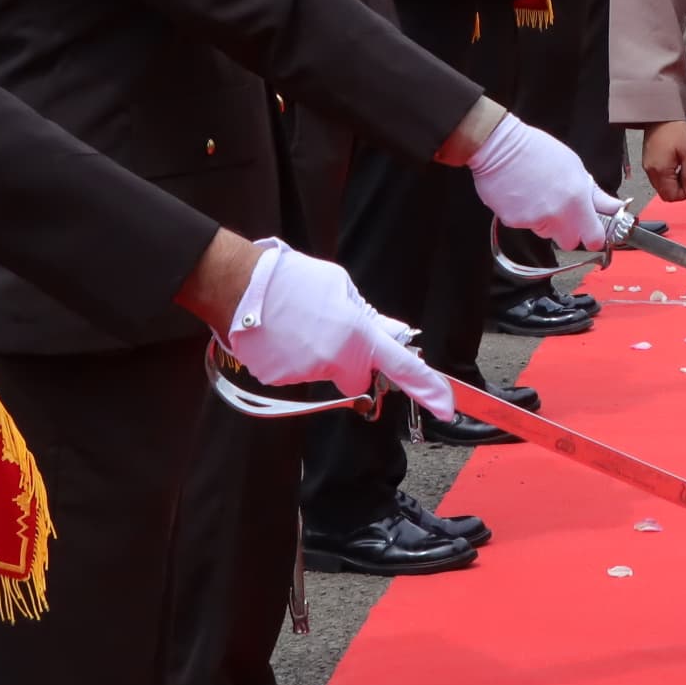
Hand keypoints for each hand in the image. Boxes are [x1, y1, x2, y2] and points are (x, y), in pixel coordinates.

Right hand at [219, 241, 453, 415]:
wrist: (239, 285)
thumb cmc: (293, 279)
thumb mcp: (342, 288)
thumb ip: (367, 318)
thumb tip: (390, 335)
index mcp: (357, 335)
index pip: (400, 366)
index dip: (427, 387)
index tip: (446, 406)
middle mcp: (335, 360)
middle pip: (356, 376)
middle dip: (352, 361)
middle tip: (332, 329)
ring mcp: (305, 374)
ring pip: (324, 372)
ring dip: (319, 354)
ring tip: (298, 323)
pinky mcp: (278, 381)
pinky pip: (297, 374)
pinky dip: (293, 358)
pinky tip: (281, 334)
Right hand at [469, 112, 629, 248]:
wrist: (500, 147)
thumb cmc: (537, 151)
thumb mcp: (575, 166)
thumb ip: (596, 194)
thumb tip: (617, 207)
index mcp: (576, 199)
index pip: (594, 238)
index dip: (595, 237)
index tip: (593, 231)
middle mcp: (556, 214)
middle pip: (570, 242)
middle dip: (570, 232)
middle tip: (564, 211)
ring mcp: (534, 220)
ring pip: (547, 234)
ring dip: (547, 222)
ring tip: (539, 196)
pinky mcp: (513, 222)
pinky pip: (526, 227)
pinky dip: (526, 216)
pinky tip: (524, 196)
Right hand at [642, 117, 685, 202]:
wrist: (661, 116)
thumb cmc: (674, 130)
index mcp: (660, 171)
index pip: (671, 196)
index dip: (684, 195)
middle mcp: (651, 172)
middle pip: (664, 194)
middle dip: (678, 191)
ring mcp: (647, 167)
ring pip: (660, 187)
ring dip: (672, 185)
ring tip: (682, 170)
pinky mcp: (647, 162)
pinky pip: (656, 178)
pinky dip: (666, 178)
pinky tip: (674, 166)